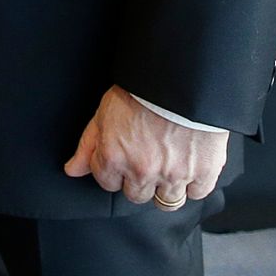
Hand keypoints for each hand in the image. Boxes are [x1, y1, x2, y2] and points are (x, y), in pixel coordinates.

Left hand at [62, 85, 226, 209]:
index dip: (116, 169)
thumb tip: (72, 170)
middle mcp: (142, 172)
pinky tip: (190, 163)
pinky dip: (195, 182)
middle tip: (148, 157)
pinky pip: (197, 193)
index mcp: (114, 158)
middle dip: (139, 180)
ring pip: (167, 201)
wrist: (180, 74)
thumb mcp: (104, 111)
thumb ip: (88, 145)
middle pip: (137, 195)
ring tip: (169, 164)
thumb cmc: (140, 89)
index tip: (125, 155)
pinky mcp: (203, 172)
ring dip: (166, 186)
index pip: (108, 183)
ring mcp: (174, 175)